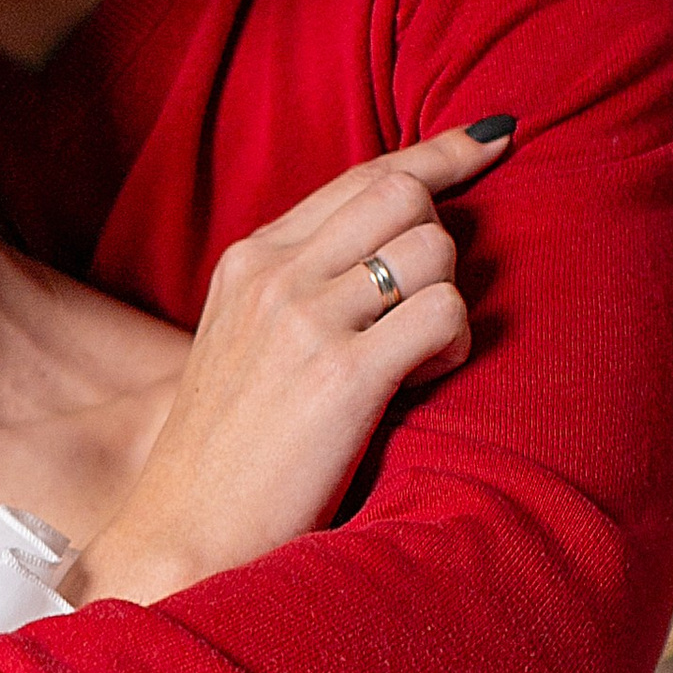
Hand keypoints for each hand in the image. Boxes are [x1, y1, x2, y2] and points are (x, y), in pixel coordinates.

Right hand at [64, 122, 508, 608]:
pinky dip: (455, 345)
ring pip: (433, 249)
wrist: (180, 535)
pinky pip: (443, 315)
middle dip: (442, 243)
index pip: (365, 175)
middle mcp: (276, 274)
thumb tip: (382, 252)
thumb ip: (298, 286)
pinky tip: (424, 381)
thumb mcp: (241, 342)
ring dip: (450, 301)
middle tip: (427, 308)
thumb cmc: (225, 454)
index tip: (492, 138)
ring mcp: (306, 321)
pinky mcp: (342, 377)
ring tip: (417, 360)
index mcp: (251, 259)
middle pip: (406, 195)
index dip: (441, 153)